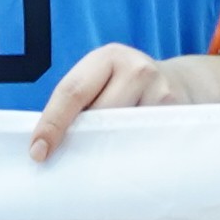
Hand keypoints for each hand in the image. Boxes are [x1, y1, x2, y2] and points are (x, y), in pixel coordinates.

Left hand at [26, 43, 219, 161]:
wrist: (181, 84)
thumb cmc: (125, 90)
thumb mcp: (101, 82)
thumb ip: (78, 104)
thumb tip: (46, 148)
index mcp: (107, 57)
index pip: (72, 92)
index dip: (52, 124)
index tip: (38, 153)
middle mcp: (136, 68)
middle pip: (99, 116)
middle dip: (82, 140)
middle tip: (72, 162)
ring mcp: (161, 91)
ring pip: (122, 133)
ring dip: (109, 150)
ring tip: (105, 159)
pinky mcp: (178, 114)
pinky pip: (145, 143)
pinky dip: (132, 154)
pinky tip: (129, 159)